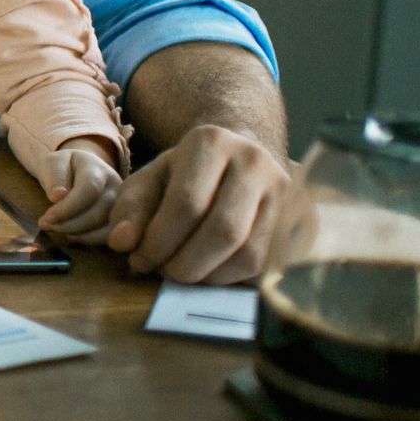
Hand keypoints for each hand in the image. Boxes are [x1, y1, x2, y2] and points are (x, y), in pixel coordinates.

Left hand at [31, 138, 122, 243]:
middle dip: (71, 224)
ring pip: (107, 227)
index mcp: (99, 169)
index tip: (47, 218)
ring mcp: (121, 204)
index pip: (89, 189)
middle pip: (100, 211)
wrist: (78, 168)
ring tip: (55, 229)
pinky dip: (87, 239)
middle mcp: (116, 187)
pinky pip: (108, 236)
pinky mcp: (120, 219)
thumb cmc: (63, 166)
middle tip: (46, 225)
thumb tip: (57, 196)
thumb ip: (54, 176)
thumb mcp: (52, 163)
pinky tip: (70, 235)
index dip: (68, 207)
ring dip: (78, 234)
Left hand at [105, 125, 288, 283]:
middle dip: (185, 263)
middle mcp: (256, 162)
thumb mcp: (148, 180)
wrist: (236, 159)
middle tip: (162, 272)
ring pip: (249, 253)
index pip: (187, 203)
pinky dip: (231, 278)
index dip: (159, 241)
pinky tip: (208, 271)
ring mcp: (285, 192)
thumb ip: (129, 209)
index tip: (139, 260)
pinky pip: (265, 265)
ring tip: (182, 272)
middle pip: (223, 230)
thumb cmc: (185, 174)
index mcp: (212, 142)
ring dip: (208, 276)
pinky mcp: (298, 222)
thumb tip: (121, 242)